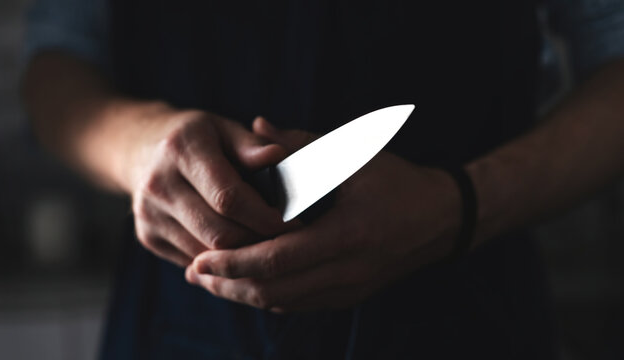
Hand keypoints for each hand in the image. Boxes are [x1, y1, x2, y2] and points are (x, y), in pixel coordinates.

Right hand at [126, 108, 288, 266]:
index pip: (228, 197)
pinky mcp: (147, 237)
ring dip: (242, 256)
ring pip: (207, 255)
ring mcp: (148, 214)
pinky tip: (241, 249)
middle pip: (219, 233)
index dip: (265, 215)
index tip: (294, 222)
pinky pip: (193, 261)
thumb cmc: (197, 138)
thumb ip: (251, 146)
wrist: (139, 149)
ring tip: (268, 246)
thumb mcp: (223, 128)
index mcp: (181, 149)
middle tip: (287, 241)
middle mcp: (158, 183)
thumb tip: (279, 156)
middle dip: (258, 242)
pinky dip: (221, 261)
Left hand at [185, 118, 460, 310]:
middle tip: (195, 276)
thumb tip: (256, 125)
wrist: (441, 219)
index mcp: (347, 235)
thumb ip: (301, 143)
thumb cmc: (397, 182)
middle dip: (229, 286)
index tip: (200, 258)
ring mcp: (350, 289)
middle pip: (274, 292)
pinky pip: (300, 306)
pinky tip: (248, 285)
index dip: (234, 263)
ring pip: (284, 305)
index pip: (278, 261)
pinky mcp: (351, 296)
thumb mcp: (354, 155)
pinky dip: (269, 298)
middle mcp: (348, 271)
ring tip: (212, 283)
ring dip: (244, 296)